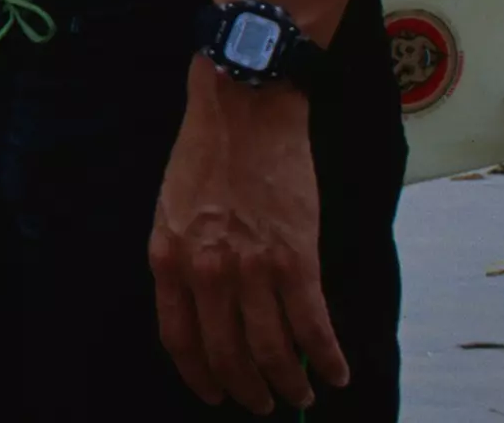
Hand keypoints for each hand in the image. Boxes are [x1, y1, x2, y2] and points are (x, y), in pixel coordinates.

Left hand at [149, 59, 349, 414]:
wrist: (244, 110)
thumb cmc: (205, 154)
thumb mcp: (171, 210)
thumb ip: (183, 259)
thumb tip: (203, 310)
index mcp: (168, 259)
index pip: (179, 339)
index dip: (200, 375)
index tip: (214, 393)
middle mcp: (206, 271)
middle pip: (227, 354)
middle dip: (247, 389)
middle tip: (262, 402)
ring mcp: (252, 268)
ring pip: (272, 351)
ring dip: (289, 384)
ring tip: (300, 395)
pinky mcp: (297, 259)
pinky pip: (312, 327)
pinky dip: (326, 358)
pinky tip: (334, 373)